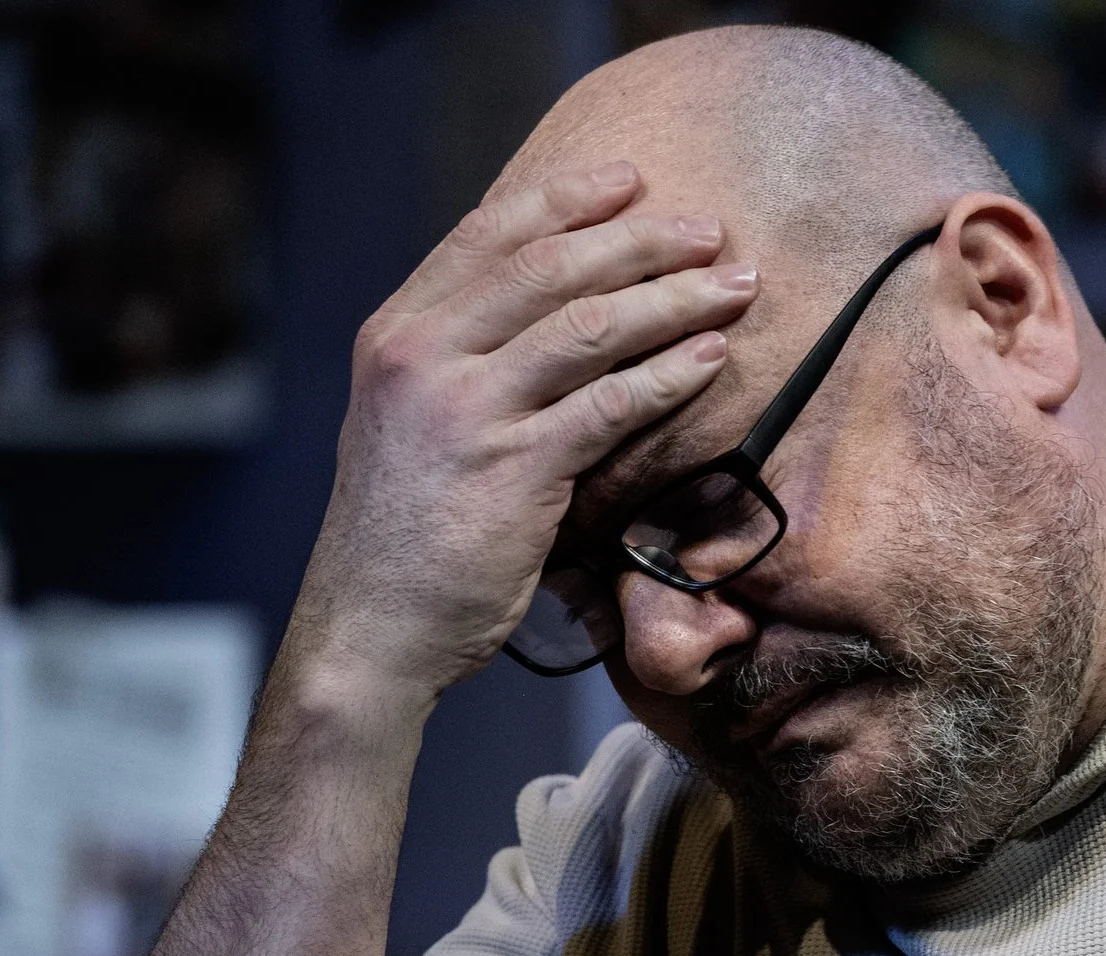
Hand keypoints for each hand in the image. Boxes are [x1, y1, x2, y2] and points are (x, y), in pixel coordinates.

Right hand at [290, 161, 755, 697]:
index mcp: (398, 334)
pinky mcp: (513, 472)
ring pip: (589, 328)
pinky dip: (669, 376)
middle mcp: (424, 357)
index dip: (566, 199)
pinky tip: (712, 360)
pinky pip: (609, 406)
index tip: (632, 180)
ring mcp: (467, 412)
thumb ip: (461, 360)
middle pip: (550, 268)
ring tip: (732, 285)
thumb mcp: (411, 422)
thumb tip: (543, 310)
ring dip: (673, 299)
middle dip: (641, 240)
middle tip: (709, 229)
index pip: (489, 236)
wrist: (372, 625)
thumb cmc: (406, 530)